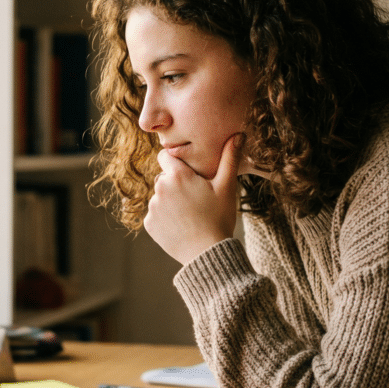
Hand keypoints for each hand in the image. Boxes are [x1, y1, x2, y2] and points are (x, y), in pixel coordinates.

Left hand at [143, 134, 243, 264]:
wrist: (207, 254)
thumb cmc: (219, 218)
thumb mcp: (227, 187)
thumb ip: (229, 159)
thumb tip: (239, 134)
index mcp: (177, 176)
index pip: (165, 156)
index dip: (176, 162)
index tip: (188, 173)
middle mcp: (160, 188)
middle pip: (164, 178)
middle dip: (176, 184)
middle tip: (195, 199)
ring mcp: (152, 207)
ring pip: (160, 197)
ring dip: (170, 202)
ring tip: (190, 215)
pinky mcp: (149, 224)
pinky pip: (156, 215)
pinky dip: (165, 219)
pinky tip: (182, 226)